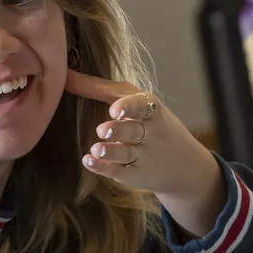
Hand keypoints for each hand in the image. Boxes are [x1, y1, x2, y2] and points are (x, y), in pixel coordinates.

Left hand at [66, 70, 227, 235]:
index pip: (141, 106)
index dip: (128, 107)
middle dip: (118, 130)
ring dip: (110, 151)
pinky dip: (104, 168)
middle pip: (133, 130)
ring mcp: (144, 156)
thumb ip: (102, 89)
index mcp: (151, 110)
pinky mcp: (136, 175)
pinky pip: (119, 172)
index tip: (114, 110)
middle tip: (102, 130)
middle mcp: (150, 133)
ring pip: (126, 153)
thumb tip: (67, 76)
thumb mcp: (137, 102)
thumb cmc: (153, 124)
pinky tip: (89, 162)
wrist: (185, 165)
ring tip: (95, 149)